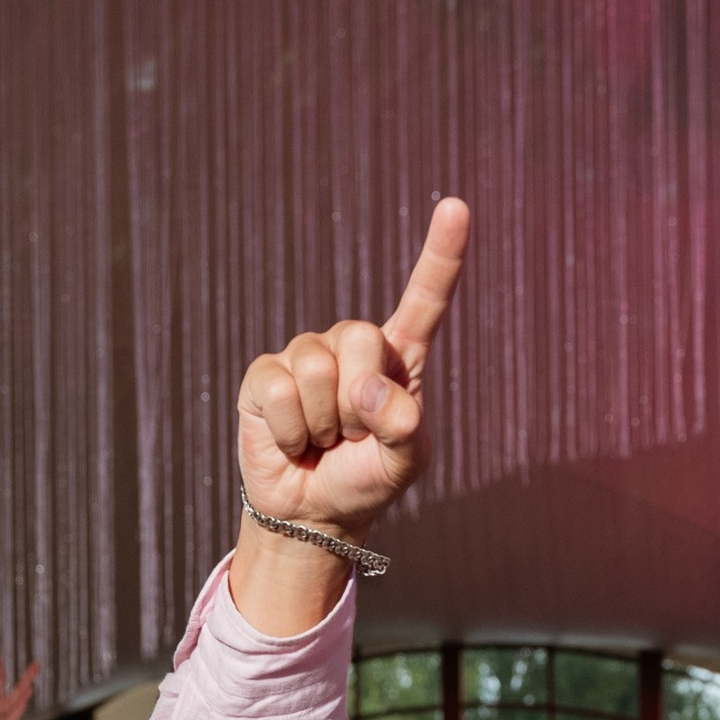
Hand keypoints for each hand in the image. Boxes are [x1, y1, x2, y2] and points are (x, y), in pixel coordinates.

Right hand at [237, 198, 470, 542]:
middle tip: (351, 435)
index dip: (441, 256)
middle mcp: (351, 347)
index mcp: (397, 360)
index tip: (455, 206)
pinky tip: (293, 442)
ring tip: (323, 441)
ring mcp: (305, 356)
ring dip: (324, 423)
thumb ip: (404, 429)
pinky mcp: (264, 376)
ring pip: (318, 370)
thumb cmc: (366, 480)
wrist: (313, 513)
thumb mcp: (405, 463)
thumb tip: (368, 391)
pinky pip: (280, 391)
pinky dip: (291, 431)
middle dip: (359, 400)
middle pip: (362, 337)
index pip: (424, 300)